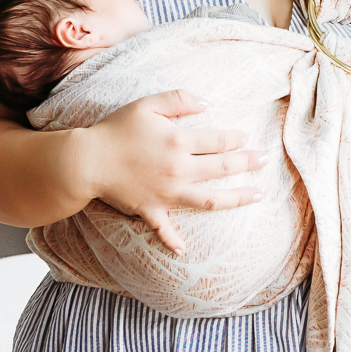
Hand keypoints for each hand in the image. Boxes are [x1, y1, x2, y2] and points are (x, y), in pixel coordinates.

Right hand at [81, 89, 266, 254]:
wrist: (85, 162)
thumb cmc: (115, 129)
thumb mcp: (147, 104)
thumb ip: (178, 100)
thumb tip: (207, 104)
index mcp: (179, 141)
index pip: (218, 140)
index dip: (235, 138)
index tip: (246, 137)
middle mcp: (179, 169)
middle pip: (222, 168)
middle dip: (247, 163)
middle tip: (265, 160)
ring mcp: (167, 194)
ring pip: (210, 200)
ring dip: (236, 198)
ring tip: (256, 195)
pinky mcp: (151, 211)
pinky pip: (166, 230)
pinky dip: (175, 241)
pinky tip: (185, 250)